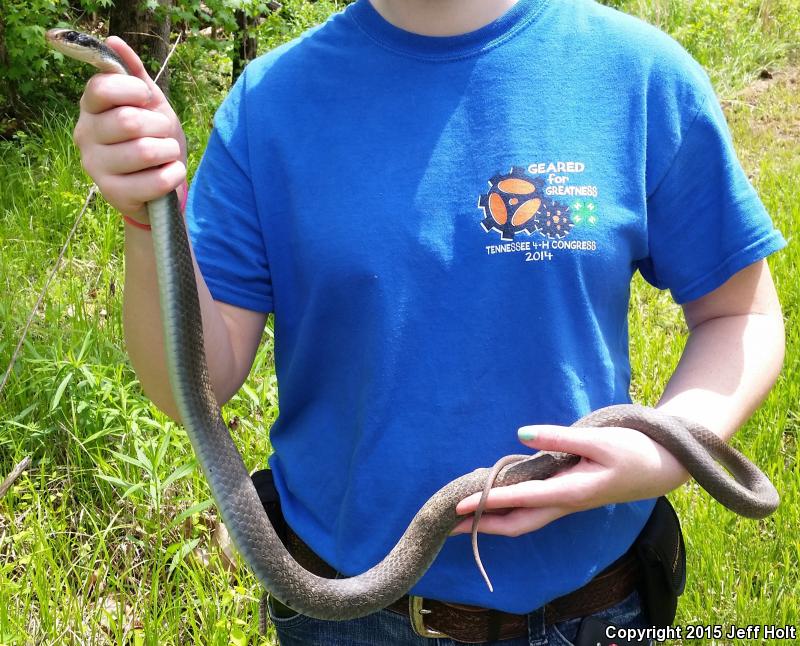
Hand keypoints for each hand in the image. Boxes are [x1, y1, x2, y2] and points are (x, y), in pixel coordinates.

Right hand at [72, 37, 186, 220]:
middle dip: (159, 126)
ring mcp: (95, 167)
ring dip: (169, 151)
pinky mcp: (113, 194)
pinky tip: (170, 173)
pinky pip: (156, 181)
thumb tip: (114, 41)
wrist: (160, 185)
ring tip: (167, 154)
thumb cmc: (153, 139)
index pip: (102, 88)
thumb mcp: (150, 105)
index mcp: (90, 108)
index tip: (146, 98)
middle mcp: (85, 135)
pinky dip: (174, 174)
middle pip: (129, 122)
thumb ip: (135, 75)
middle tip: (162, 133)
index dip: (133, 90)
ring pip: (145, 152)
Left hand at [452, 424, 690, 535]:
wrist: (664, 467)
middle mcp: (565, 504)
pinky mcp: (569, 497)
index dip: (487, 502)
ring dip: (493, 520)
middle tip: (448, 524)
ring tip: (464, 515)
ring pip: (524, 520)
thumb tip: (520, 436)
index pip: (519, 500)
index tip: (458, 505)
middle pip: (516, 524)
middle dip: (481, 526)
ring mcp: (567, 504)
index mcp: (571, 492)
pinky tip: (495, 498)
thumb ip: (558, 438)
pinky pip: (532, 509)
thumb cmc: (634, 450)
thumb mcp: (597, 439)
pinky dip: (508, 508)